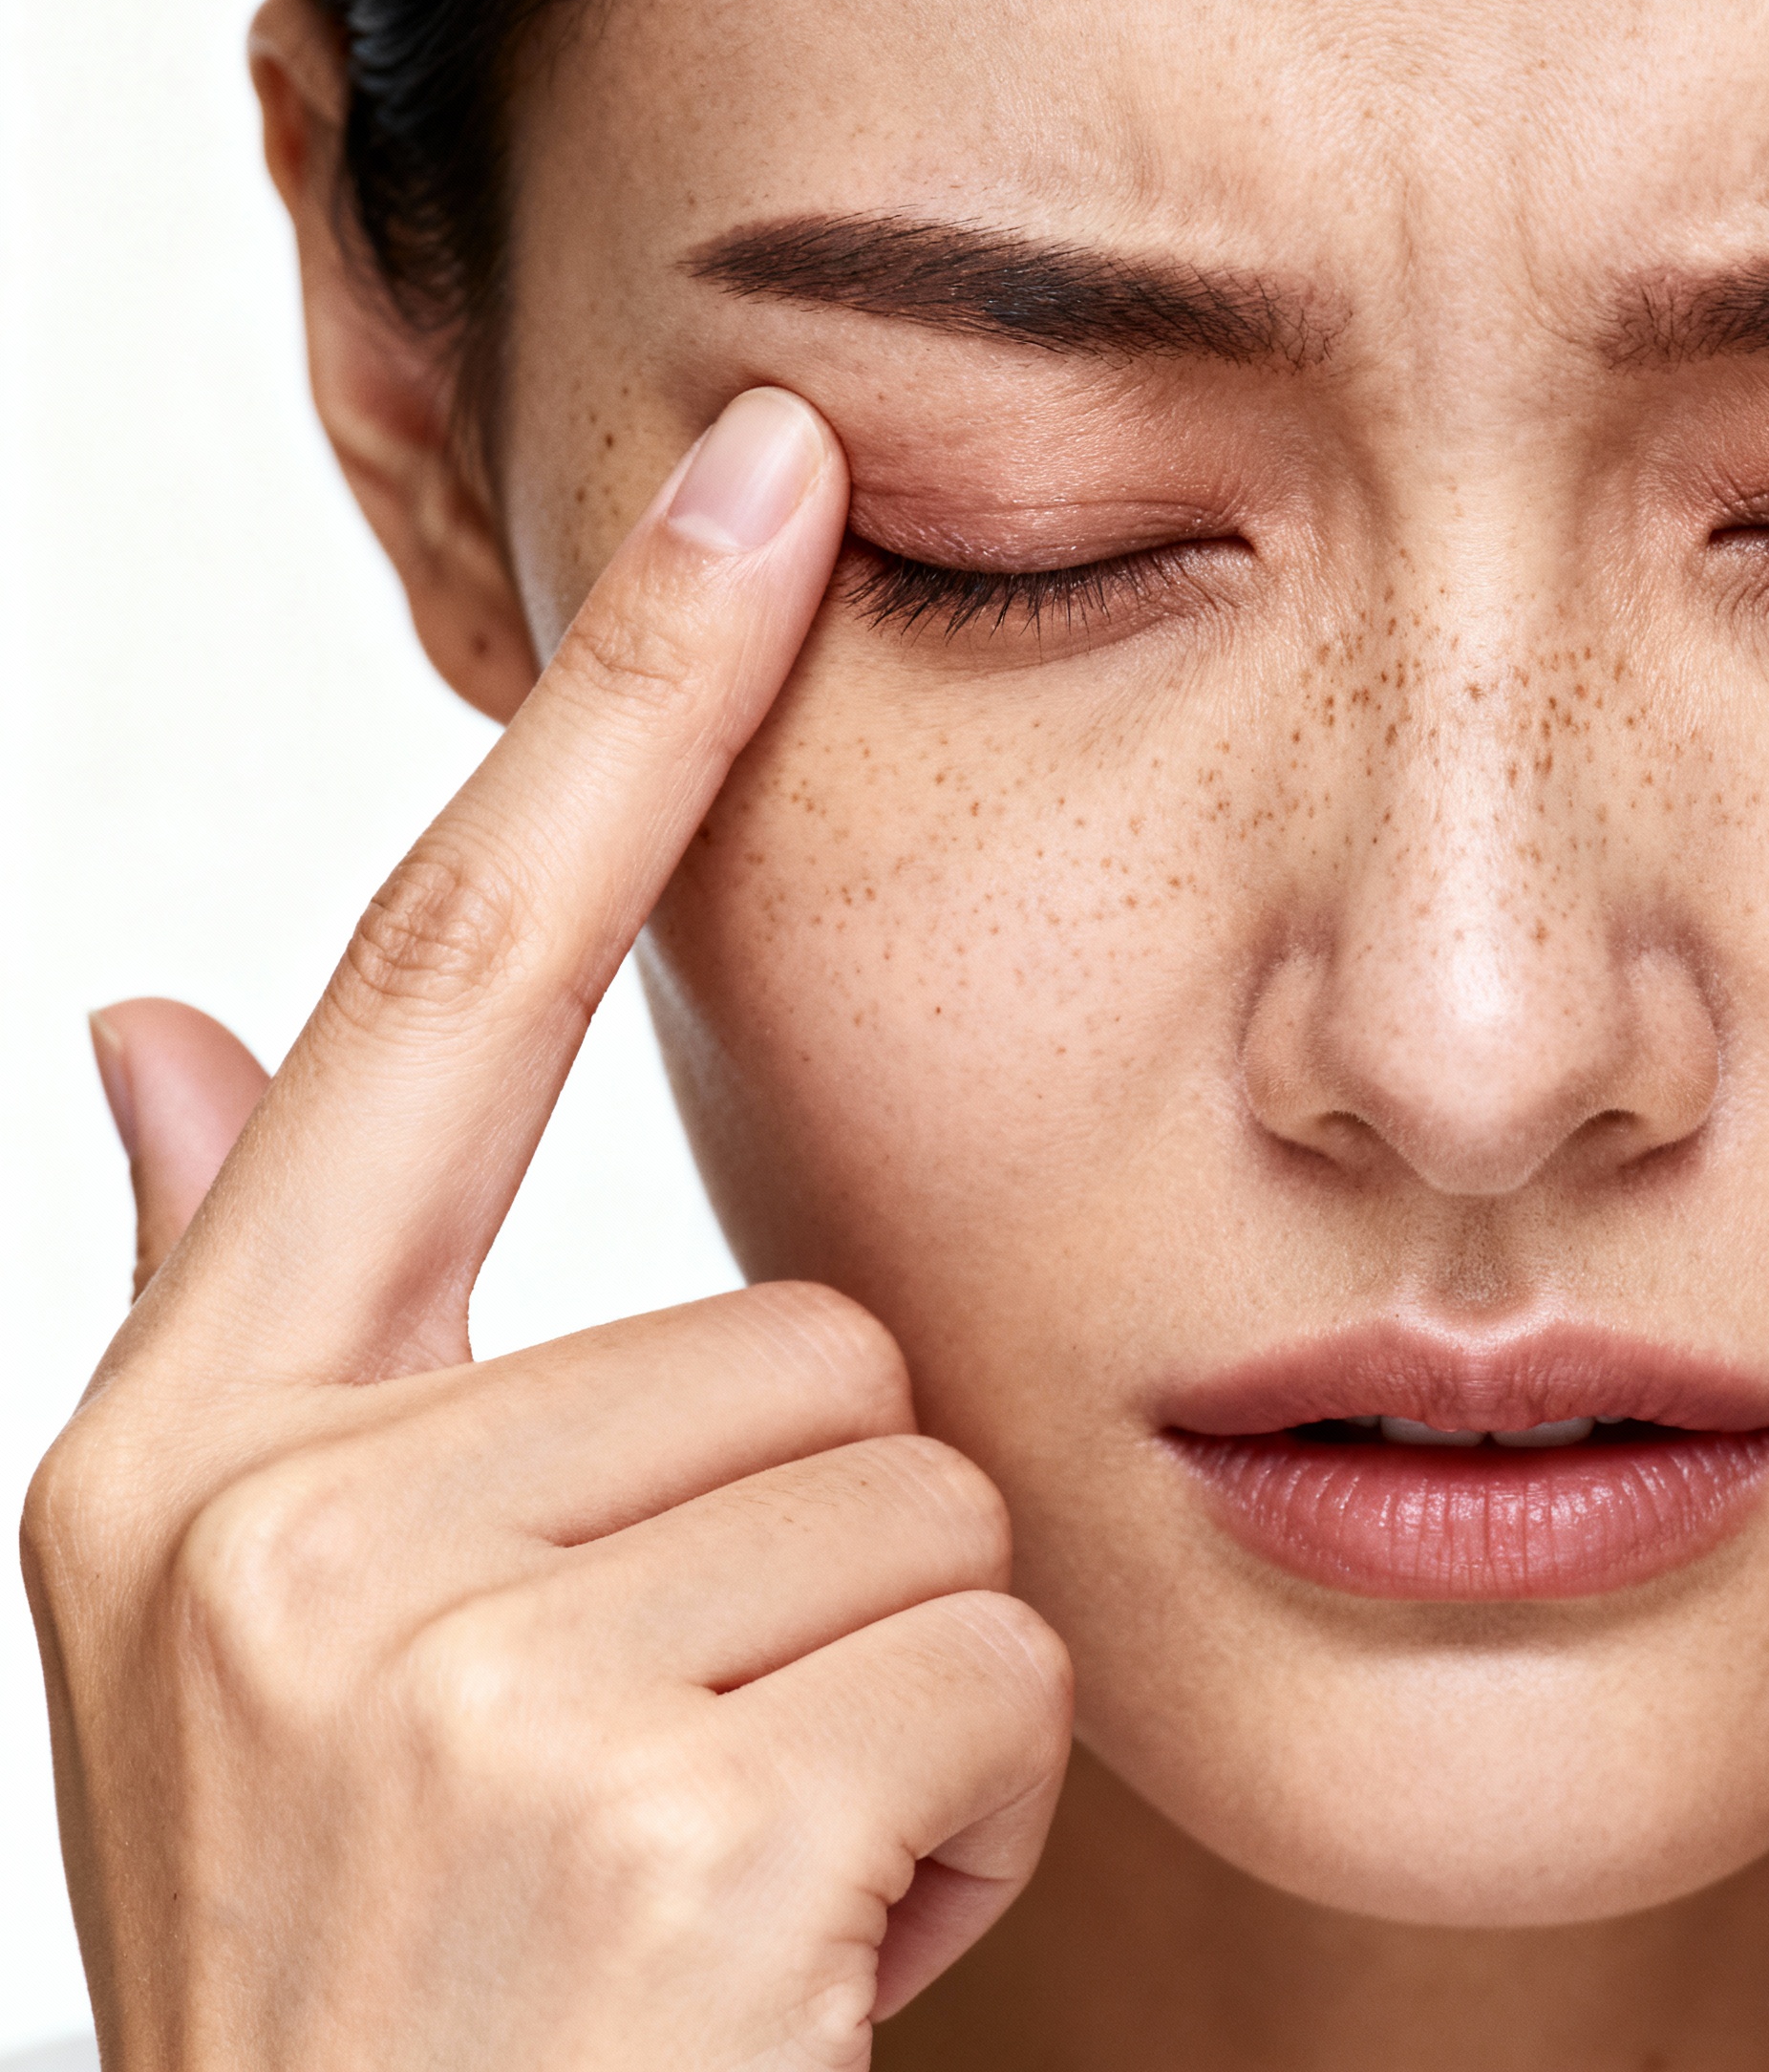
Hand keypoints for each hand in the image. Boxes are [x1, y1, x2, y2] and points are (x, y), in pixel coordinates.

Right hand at [22, 390, 1070, 2070]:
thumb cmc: (391, 1983)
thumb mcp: (248, 1655)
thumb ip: (233, 1297)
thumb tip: (151, 1016)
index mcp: (195, 1449)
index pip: (451, 964)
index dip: (625, 699)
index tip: (761, 471)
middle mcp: (289, 1532)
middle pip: (809, 1325)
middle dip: (813, 1552)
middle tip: (676, 1774)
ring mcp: (458, 1688)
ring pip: (924, 1489)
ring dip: (887, 1692)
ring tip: (727, 1877)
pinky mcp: (659, 1835)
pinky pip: (993, 1666)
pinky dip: (962, 1824)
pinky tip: (797, 1973)